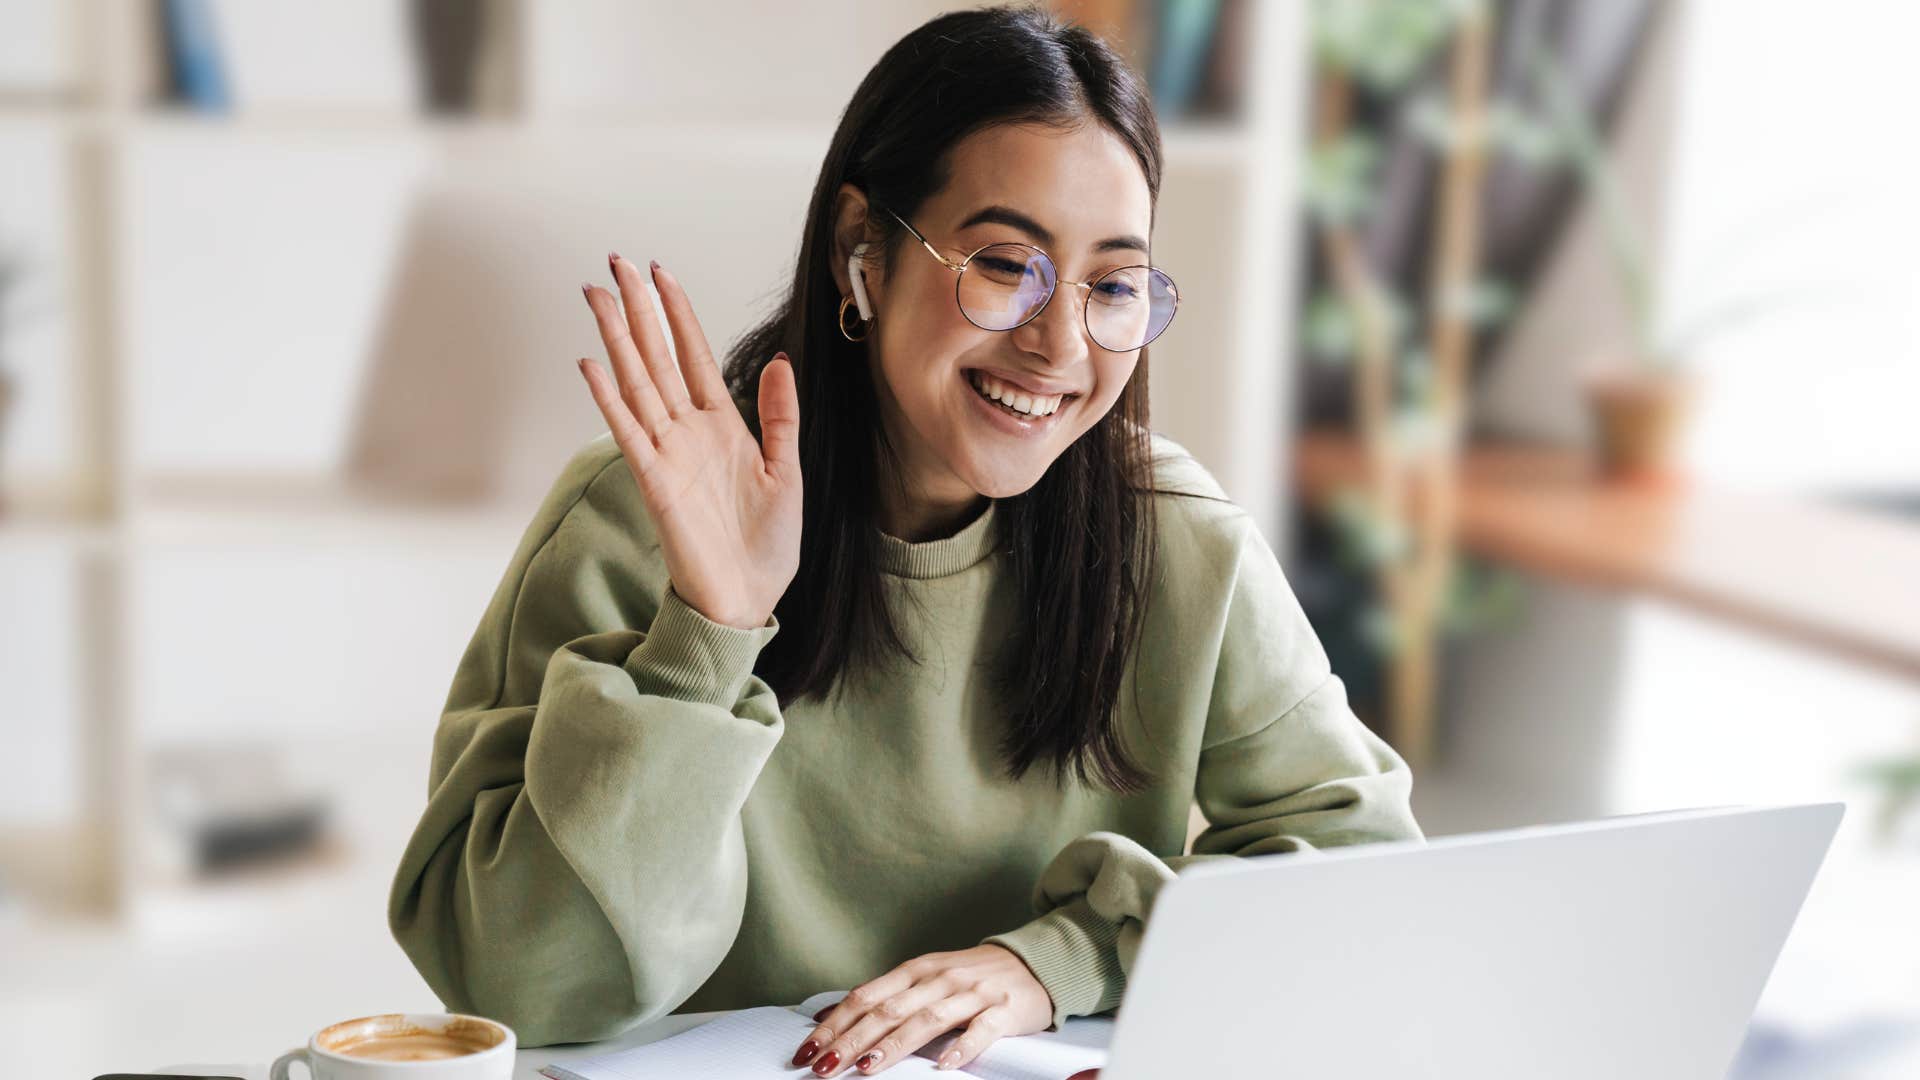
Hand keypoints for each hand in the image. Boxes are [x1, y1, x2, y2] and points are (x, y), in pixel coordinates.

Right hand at [576, 254, 802, 629]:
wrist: (748, 599)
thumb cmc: (766, 545)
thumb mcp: (786, 471)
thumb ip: (779, 416)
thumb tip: (779, 361)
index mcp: (722, 426)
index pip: (694, 355)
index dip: (679, 314)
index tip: (661, 273)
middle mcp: (688, 432)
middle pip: (656, 357)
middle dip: (638, 309)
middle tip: (615, 262)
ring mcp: (667, 454)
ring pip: (637, 383)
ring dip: (616, 339)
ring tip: (597, 294)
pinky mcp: (655, 483)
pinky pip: (629, 432)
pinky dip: (609, 399)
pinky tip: (591, 364)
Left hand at [791, 944, 1053, 1075]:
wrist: (1033, 963)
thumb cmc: (971, 976)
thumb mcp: (925, 977)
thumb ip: (884, 995)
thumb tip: (830, 1014)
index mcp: (916, 970)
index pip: (866, 997)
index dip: (835, 1023)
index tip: (808, 1049)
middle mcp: (940, 979)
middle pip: (888, 1010)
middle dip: (851, 1040)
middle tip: (823, 1066)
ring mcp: (972, 994)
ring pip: (927, 1019)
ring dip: (894, 1044)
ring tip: (866, 1066)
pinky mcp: (1004, 1010)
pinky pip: (981, 1031)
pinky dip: (962, 1047)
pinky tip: (944, 1065)